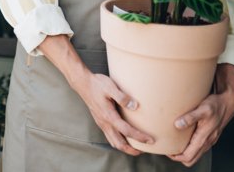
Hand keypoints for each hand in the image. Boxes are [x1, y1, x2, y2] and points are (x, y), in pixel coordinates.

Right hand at [37, 34, 153, 155]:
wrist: (82, 83)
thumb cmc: (97, 84)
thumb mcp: (110, 87)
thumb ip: (122, 97)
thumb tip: (135, 106)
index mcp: (108, 116)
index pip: (126, 131)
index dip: (139, 137)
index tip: (150, 140)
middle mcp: (104, 122)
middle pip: (119, 143)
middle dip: (132, 149)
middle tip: (144, 150)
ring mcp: (101, 123)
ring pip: (113, 142)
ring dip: (125, 147)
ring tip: (135, 147)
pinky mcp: (100, 120)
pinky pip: (110, 136)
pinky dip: (118, 141)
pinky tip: (123, 137)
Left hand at [168, 63, 233, 166]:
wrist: (228, 102)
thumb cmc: (216, 105)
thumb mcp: (203, 109)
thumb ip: (190, 117)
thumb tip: (177, 125)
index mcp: (204, 137)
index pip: (189, 156)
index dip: (176, 157)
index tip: (167, 151)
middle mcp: (208, 141)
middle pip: (192, 159)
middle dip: (179, 157)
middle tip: (169, 149)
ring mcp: (209, 139)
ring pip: (196, 154)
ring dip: (185, 152)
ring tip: (175, 143)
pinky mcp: (210, 135)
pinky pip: (199, 147)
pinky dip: (191, 146)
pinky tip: (185, 137)